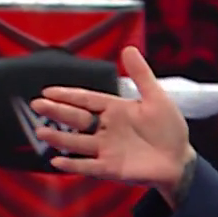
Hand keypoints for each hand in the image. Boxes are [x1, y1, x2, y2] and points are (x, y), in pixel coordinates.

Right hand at [27, 47, 196, 195]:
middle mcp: (106, 129)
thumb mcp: (157, 99)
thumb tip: (129, 49)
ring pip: (78, 143)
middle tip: (37, 105)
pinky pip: (89, 167)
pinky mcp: (112, 168)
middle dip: (57, 112)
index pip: (87, 100)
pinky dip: (74, 165)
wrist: (180, 160)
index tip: (48, 91)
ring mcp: (106, 149)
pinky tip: (57, 162)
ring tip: (42, 133)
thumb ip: (142, 76)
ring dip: (60, 138)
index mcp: (114, 110)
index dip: (68, 95)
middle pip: (77, 119)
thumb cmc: (168, 129)